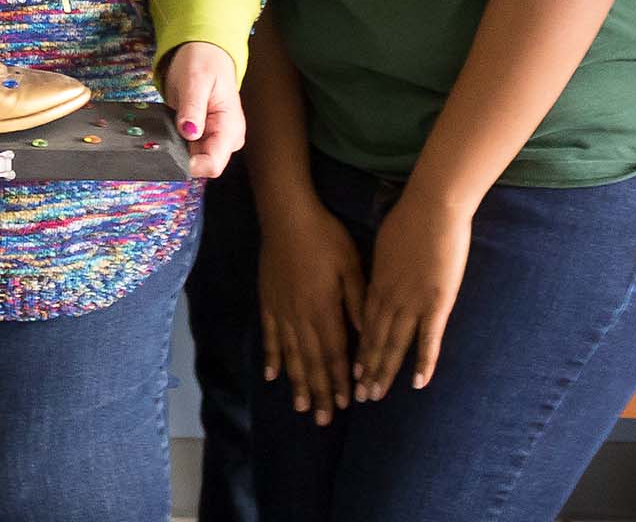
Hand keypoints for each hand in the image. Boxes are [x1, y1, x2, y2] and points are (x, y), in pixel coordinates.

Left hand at [160, 42, 243, 178]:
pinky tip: (170, 126)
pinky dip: (175, 142)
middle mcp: (225, 138)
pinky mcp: (202, 136)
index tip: (171, 149)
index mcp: (230, 127)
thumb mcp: (196, 80)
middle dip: (181, 154)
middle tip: (168, 129)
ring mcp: (214, 138)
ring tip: (170, 122)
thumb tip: (189, 133)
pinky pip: (187, 149)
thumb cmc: (204, 61)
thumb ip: (193, 108)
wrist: (204, 52)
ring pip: (192, 159)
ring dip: (176, 148)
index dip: (190, 164)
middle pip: (202, 165)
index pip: (213, 164)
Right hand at [257, 199, 363, 424]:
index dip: (340, 380)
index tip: (347, 404)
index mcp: (324, 310)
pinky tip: (272, 375)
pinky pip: (271, 336)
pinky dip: (272, 358)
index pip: (334, 354)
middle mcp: (301, 318)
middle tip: (325, 420)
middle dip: (320, 392)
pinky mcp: (268, 303)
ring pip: (290, 355)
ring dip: (297, 383)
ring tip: (302, 407)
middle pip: (311, 362)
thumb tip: (367, 337)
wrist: (286, 216)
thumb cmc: (325, 237)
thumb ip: (357, 303)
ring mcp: (281, 312)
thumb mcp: (351, 266)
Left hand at [353, 187, 471, 399]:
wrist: (433, 207)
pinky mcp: (437, 302)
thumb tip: (379, 281)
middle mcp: (390, 298)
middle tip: (359, 396)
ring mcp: (413, 302)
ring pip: (395, 344)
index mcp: (377, 283)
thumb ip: (382, 269)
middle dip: (367, 369)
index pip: (364, 324)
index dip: (358, 349)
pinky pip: (428, 338)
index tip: (351, 371)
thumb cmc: (410, 218)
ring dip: (385, 371)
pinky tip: (418, 382)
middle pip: (375, 339)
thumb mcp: (385, 245)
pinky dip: (423, 362)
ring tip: (377, 395)